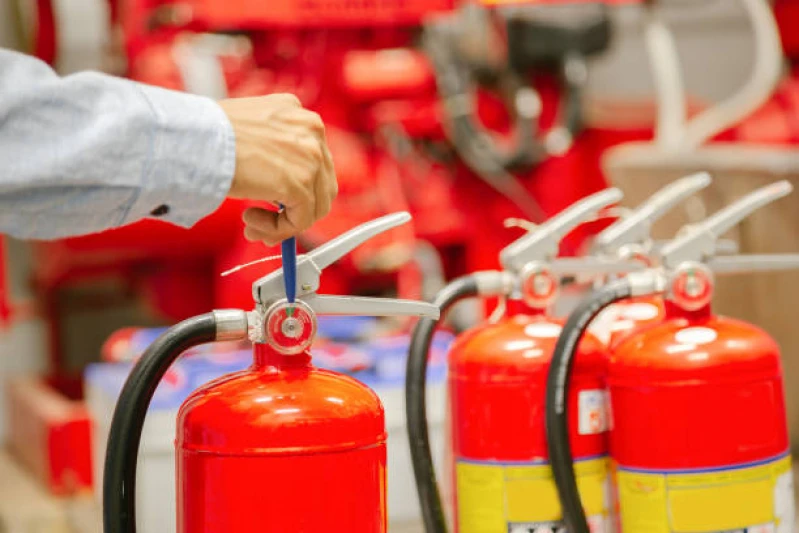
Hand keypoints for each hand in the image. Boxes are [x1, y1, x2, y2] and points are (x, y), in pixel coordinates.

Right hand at [219, 94, 337, 244]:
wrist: (192, 137)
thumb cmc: (205, 132)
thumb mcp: (250, 130)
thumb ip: (272, 151)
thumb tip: (278, 185)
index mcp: (298, 112)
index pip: (314, 160)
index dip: (297, 189)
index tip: (275, 205)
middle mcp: (311, 130)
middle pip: (322, 184)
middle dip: (295, 211)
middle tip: (265, 223)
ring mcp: (311, 156)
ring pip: (314, 206)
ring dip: (284, 224)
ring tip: (252, 226)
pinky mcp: (301, 182)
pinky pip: (300, 220)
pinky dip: (278, 230)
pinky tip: (250, 222)